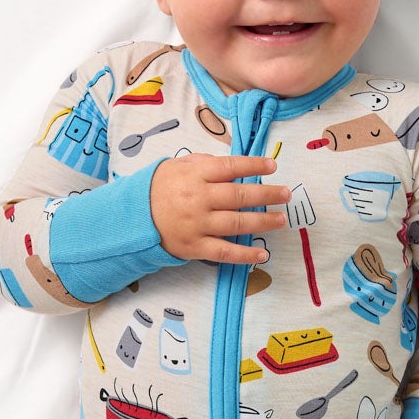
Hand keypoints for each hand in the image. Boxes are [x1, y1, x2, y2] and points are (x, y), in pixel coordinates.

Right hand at [150, 155, 290, 265]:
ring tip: (281, 219)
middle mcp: (198, 199)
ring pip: (237, 223)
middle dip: (267, 195)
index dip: (254, 166)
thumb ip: (205, 163)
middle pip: (239, 196)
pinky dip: (245, 255)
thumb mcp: (176, 166)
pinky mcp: (195, 247)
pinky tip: (262, 254)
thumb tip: (233, 163)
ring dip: (263, 222)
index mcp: (195, 175)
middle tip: (286, 195)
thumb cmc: (158, 188)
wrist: (132, 218)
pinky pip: (225, 252)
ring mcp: (197, 225)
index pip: (230, 167)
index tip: (273, 166)